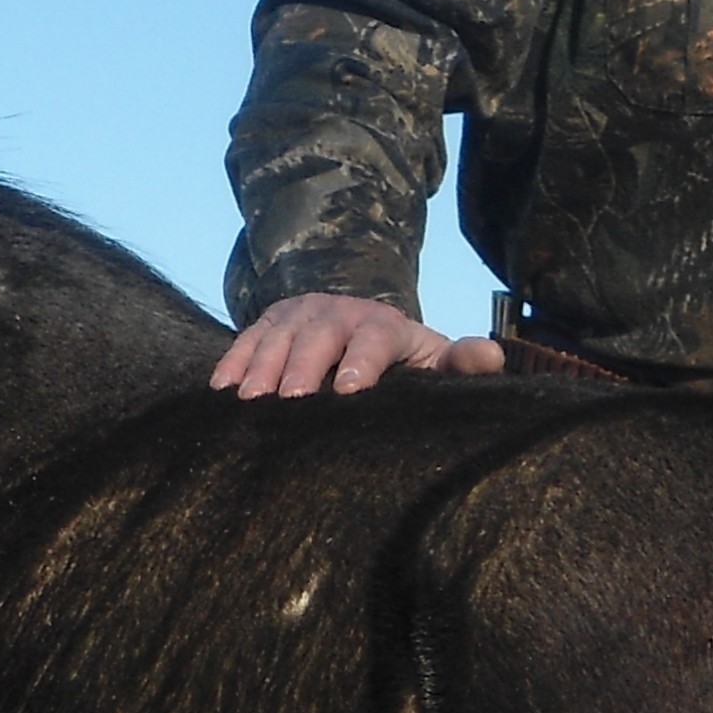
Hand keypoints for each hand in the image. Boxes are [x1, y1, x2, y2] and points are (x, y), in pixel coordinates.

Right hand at [210, 293, 507, 398]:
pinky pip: (246, 339)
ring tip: (249, 401)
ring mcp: (300, 314)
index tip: (349, 390)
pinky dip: (233, 362)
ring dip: (262, 366)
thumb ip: (460, 362)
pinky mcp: (269, 322)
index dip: (362, 359)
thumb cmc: (402, 362)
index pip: (374, 336)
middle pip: (319, 333)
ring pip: (278, 335)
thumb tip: (492, 356)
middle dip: (303, 365)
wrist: (359, 327)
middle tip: (291, 400)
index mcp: (385, 324)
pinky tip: (221, 391)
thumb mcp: (433, 359)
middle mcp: (339, 311)